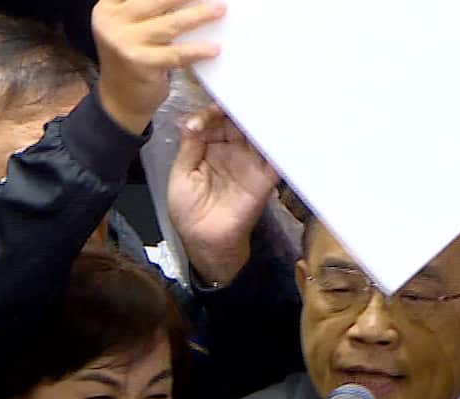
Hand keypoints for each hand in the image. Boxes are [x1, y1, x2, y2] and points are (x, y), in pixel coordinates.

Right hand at [92, 0, 225, 134]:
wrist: (120, 98)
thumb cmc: (133, 56)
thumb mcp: (131, 26)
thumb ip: (148, 9)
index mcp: (109, 6)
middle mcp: (112, 20)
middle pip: (154, 0)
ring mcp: (125, 42)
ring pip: (169, 25)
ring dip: (198, 16)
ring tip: (219, 10)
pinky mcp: (140, 63)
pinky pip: (175, 54)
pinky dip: (196, 50)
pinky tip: (214, 48)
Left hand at [169, 105, 280, 282]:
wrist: (205, 242)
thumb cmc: (188, 210)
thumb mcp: (181, 174)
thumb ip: (190, 147)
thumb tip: (193, 121)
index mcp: (209, 147)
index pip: (214, 120)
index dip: (212, 112)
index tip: (211, 113)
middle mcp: (232, 151)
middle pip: (239, 122)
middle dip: (240, 108)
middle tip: (242, 95)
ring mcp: (250, 164)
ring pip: (258, 135)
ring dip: (261, 121)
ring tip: (261, 105)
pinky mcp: (264, 180)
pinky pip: (274, 160)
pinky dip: (278, 146)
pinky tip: (276, 131)